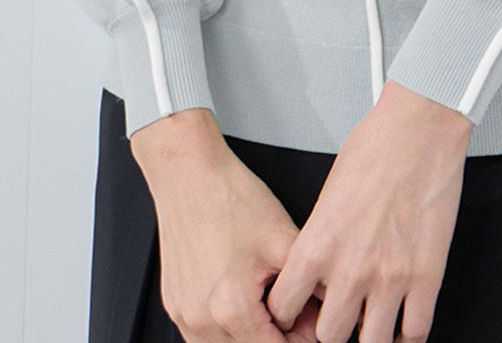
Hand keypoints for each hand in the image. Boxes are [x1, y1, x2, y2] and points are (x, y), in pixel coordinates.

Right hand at [131, 107, 318, 340]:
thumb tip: (328, 306)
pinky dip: (227, 329)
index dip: (300, 339)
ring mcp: (183, 315)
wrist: (190, 174)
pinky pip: (203, 335)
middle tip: (299, 314)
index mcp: (231, 307)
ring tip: (271, 305)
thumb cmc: (229, 198)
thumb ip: (310, 283)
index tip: (313, 327)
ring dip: (250, 335)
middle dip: (278, 337)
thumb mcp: (283, 238)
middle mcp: (202, 319)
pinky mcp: (174, 305)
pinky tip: (245, 302)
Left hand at [264, 80, 472, 341]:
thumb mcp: (327, 194)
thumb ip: (321, 238)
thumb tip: (320, 266)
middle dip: (330, 331)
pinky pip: (416, 333)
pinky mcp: (426, 276)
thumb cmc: (376, 147)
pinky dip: (408, 337)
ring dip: (369, 337)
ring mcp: (390, 278)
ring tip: (370, 326)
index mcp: (317, 246)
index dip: (287, 317)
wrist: (419, 129)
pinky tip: (403, 328)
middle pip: (328, 337)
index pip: (283, 309)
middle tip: (338, 320)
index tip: (294, 317)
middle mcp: (350, 269)